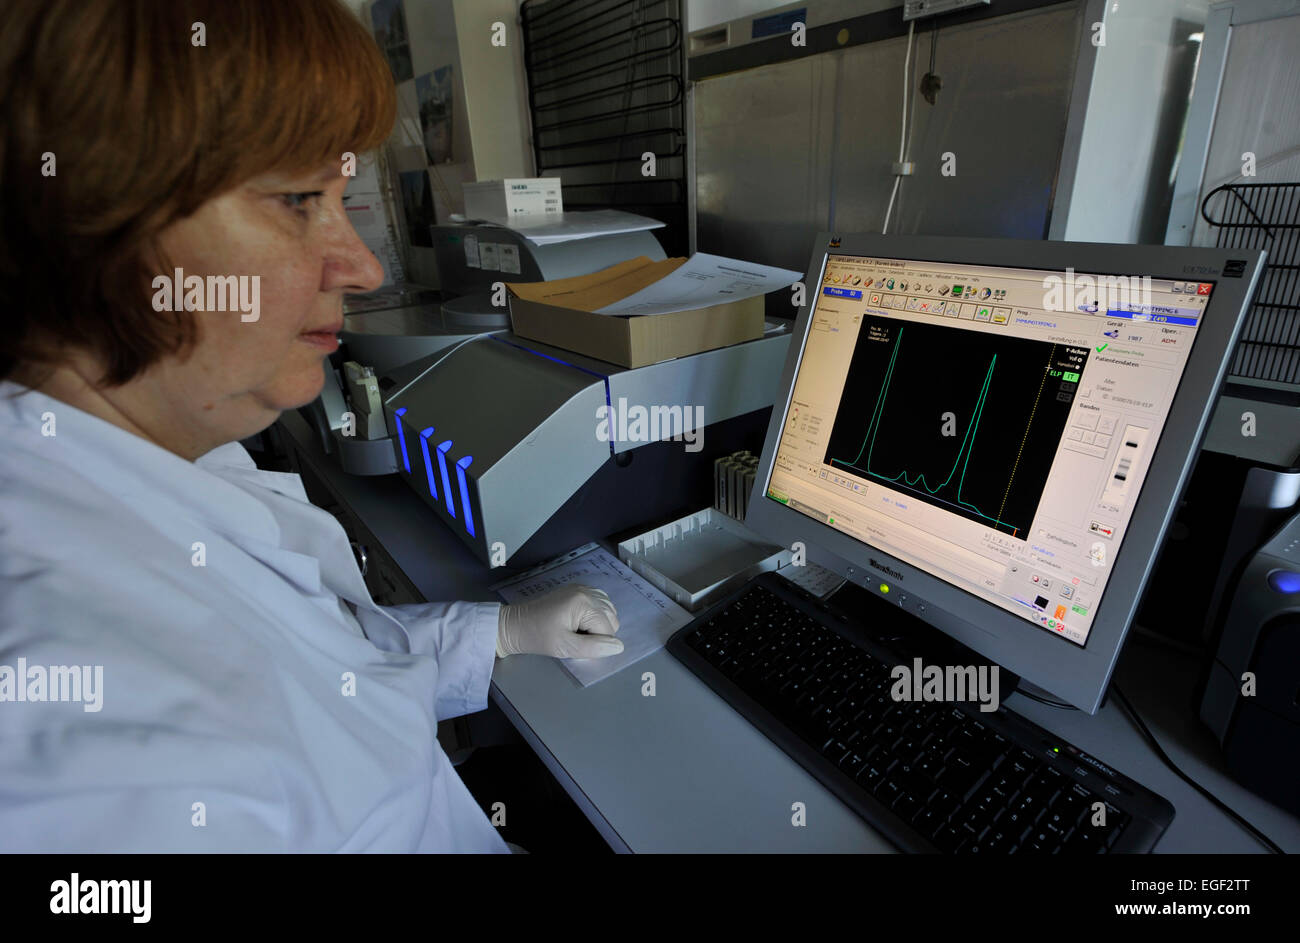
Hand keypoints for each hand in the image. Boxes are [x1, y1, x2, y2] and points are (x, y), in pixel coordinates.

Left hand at [497, 585, 622, 658]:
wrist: (515, 625)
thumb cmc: (537, 637)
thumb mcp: (565, 647)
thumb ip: (593, 648)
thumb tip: (618, 647)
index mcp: (584, 602)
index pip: (608, 629)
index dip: (594, 642)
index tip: (573, 642)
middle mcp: (587, 591)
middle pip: (611, 618)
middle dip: (598, 633)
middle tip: (574, 637)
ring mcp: (583, 588)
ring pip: (608, 611)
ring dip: (598, 625)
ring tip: (575, 630)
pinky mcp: (578, 590)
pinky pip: (600, 603)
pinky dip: (596, 615)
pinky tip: (579, 623)